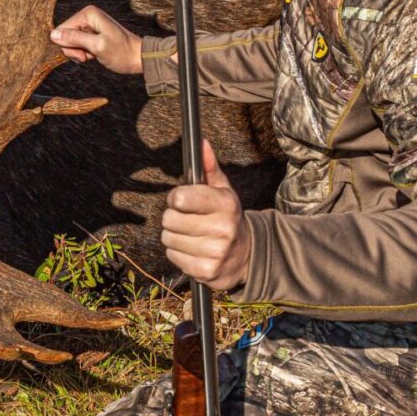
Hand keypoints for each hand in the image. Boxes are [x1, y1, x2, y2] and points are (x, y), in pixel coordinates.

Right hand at [50, 5, 142, 73]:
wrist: (139, 58)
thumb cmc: (121, 53)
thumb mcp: (96, 46)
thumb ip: (74, 39)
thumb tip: (52, 35)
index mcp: (88, 14)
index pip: (62, 30)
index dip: (69, 45)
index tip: (84, 53)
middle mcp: (87, 16)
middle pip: (65, 36)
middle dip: (74, 50)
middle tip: (89, 55)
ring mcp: (89, 25)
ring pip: (70, 42)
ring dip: (79, 53)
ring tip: (93, 55)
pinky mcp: (91, 34)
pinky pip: (78, 45)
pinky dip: (84, 53)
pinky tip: (94, 55)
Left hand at [161, 141, 250, 291]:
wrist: (247, 255)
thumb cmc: (227, 217)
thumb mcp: (223, 191)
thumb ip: (209, 168)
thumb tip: (201, 144)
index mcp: (225, 204)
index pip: (180, 198)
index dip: (176, 198)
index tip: (182, 201)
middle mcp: (223, 228)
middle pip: (170, 220)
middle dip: (173, 218)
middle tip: (187, 220)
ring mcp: (216, 252)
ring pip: (168, 239)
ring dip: (174, 237)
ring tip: (191, 236)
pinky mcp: (207, 271)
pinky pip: (173, 257)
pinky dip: (178, 254)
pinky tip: (193, 250)